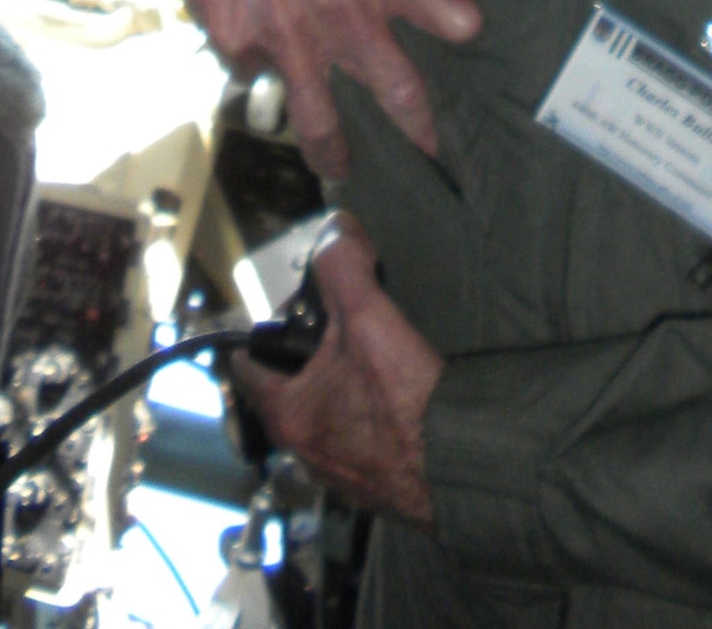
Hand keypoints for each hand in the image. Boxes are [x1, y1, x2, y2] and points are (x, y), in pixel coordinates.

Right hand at [157, 0, 481, 175]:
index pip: (437, 6)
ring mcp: (289, 37)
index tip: (473, 46)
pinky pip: (255, 74)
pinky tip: (250, 37)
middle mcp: (340, 9)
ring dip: (333, 149)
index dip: (459, 27)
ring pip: (319, 119)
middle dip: (417, 128)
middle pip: (397, 89)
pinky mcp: (240, 46)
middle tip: (428, 151)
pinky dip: (258, 65)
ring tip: (339, 165)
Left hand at [235, 212, 440, 524]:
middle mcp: (304, 451)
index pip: (248, 360)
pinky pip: (359, 438)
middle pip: (291, 382)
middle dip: (315, 349)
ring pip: (326, 411)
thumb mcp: (369, 319)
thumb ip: (344, 267)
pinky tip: (402, 396)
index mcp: (287, 415)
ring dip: (344, 382)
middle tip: (352, 322)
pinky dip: (372, 414)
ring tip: (380, 355)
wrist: (463, 469)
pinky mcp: (375, 483)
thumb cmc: (407, 406)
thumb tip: (335, 228)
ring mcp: (340, 472)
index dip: (270, 323)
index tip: (302, 306)